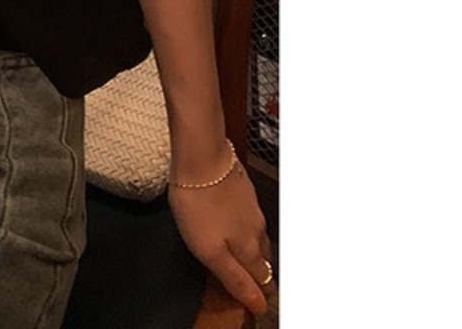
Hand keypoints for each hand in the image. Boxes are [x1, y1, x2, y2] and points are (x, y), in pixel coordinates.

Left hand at [169, 163, 272, 315]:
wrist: (201, 156)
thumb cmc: (199, 204)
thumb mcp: (209, 251)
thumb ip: (234, 278)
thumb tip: (258, 304)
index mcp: (248, 248)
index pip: (262, 279)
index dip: (259, 294)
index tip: (257, 304)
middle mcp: (255, 229)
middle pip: (262, 259)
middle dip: (259, 274)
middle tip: (253, 283)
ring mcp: (250, 207)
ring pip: (257, 237)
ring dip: (252, 250)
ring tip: (244, 258)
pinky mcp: (241, 189)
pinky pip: (247, 216)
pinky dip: (243, 227)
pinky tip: (232, 223)